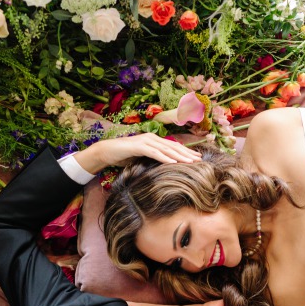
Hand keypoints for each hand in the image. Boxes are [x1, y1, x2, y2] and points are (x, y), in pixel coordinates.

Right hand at [75, 133, 201, 172]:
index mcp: (153, 140)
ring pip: (166, 149)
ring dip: (179, 156)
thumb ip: (152, 159)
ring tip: (190, 162)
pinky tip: (173, 162)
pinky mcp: (138, 146)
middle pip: (172, 146)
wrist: (106, 152)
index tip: (197, 158)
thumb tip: (163, 167)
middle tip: (199, 160)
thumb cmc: (123, 156)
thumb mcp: (141, 158)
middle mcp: (151, 138)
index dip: (185, 151)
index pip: (173, 146)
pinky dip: (164, 157)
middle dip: (186, 153)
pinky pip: (154, 152)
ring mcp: (145, 141)